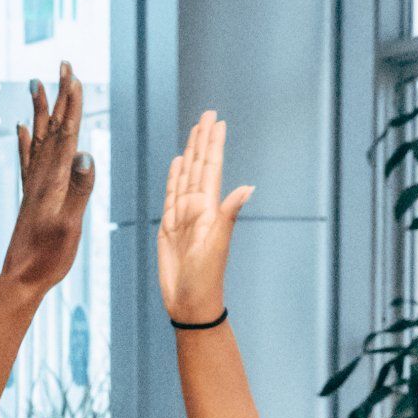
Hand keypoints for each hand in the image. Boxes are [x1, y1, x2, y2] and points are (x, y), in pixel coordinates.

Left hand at [0, 63, 96, 301]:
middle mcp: (41, 178)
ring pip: (39, 138)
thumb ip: (78, 190)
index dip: (71, 105)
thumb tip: (86, 155)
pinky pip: (27, 160)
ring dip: (41, 111)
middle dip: (59, 96)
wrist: (20, 279)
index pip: (66, 135)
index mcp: (53, 181)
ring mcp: (34, 186)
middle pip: (53, 128)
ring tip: (37, 84)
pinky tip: (21, 128)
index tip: (74, 76)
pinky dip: (25, 141)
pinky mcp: (30, 197)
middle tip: (63, 64)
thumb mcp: (69, 225)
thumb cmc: (47, 257)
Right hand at [157, 111, 253, 322]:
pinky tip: (177, 163)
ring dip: (190, 154)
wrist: (190, 304)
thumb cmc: (206, 279)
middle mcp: (197, 208)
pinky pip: (171, 195)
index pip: (212, 169)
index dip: (214, 145)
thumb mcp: (218, 245)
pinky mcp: (169, 227)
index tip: (218, 121)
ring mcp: (183, 217)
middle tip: (208, 114)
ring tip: (195, 132)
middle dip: (203, 140)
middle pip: (199, 166)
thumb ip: (229, 214)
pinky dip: (175, 177)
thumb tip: (248, 187)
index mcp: (210, 209)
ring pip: (186, 176)